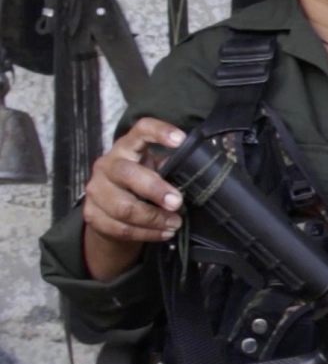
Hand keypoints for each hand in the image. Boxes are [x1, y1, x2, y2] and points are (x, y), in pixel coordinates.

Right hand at [82, 119, 186, 279]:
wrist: (110, 212)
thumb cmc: (140, 184)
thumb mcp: (155, 170)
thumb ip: (171, 168)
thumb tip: (198, 172)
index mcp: (126, 147)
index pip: (140, 130)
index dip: (159, 132)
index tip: (181, 140)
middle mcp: (107, 165)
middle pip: (127, 173)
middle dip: (155, 189)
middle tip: (177, 202)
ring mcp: (96, 190)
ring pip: (123, 207)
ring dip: (154, 219)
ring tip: (175, 223)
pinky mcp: (92, 215)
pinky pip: (121, 228)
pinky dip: (146, 233)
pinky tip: (163, 233)